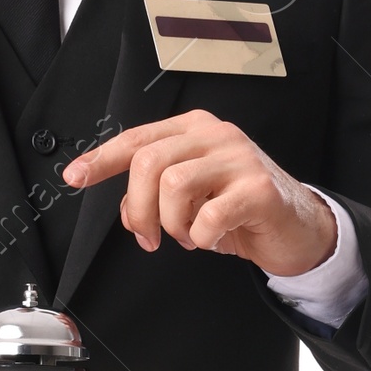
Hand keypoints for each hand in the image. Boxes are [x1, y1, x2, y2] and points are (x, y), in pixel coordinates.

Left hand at [66, 108, 336, 273]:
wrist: (296, 227)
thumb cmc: (239, 209)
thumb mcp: (191, 196)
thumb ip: (154, 193)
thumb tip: (127, 210)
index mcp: (194, 129)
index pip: (137, 138)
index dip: (101, 159)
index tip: (74, 177)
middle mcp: (216, 135)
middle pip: (149, 162)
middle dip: (138, 209)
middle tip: (151, 238)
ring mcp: (239, 158)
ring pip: (174, 185)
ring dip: (172, 224)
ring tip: (187, 236)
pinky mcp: (259, 188)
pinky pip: (208, 217)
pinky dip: (201, 238)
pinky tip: (213, 240)